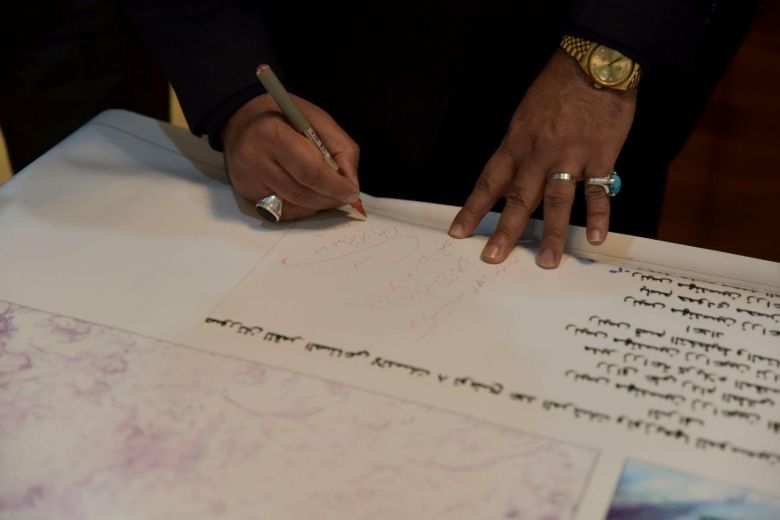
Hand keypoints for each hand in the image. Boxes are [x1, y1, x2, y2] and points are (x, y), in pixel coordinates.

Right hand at [222, 93, 360, 220]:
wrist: (243, 120)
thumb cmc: (285, 118)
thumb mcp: (317, 120)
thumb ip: (340, 148)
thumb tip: (350, 184)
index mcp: (273, 133)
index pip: (310, 171)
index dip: (335, 186)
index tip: (352, 192)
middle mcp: (254, 159)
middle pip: (302, 193)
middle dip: (330, 198)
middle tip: (345, 197)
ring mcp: (248, 180)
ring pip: (293, 206)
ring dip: (318, 205)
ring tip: (329, 195)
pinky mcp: (246, 194)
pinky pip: (282, 212)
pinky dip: (302, 209)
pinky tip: (308, 197)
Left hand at [448, 49, 636, 267]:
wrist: (593, 63)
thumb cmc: (556, 89)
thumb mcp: (525, 117)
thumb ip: (518, 151)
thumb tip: (508, 183)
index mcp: (516, 143)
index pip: (489, 182)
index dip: (473, 209)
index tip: (459, 232)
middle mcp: (538, 154)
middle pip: (519, 198)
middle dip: (506, 230)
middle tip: (494, 257)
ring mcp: (570, 156)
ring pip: (556, 200)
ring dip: (552, 233)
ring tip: (548, 261)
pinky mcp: (599, 156)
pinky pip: (597, 190)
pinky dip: (597, 215)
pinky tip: (595, 238)